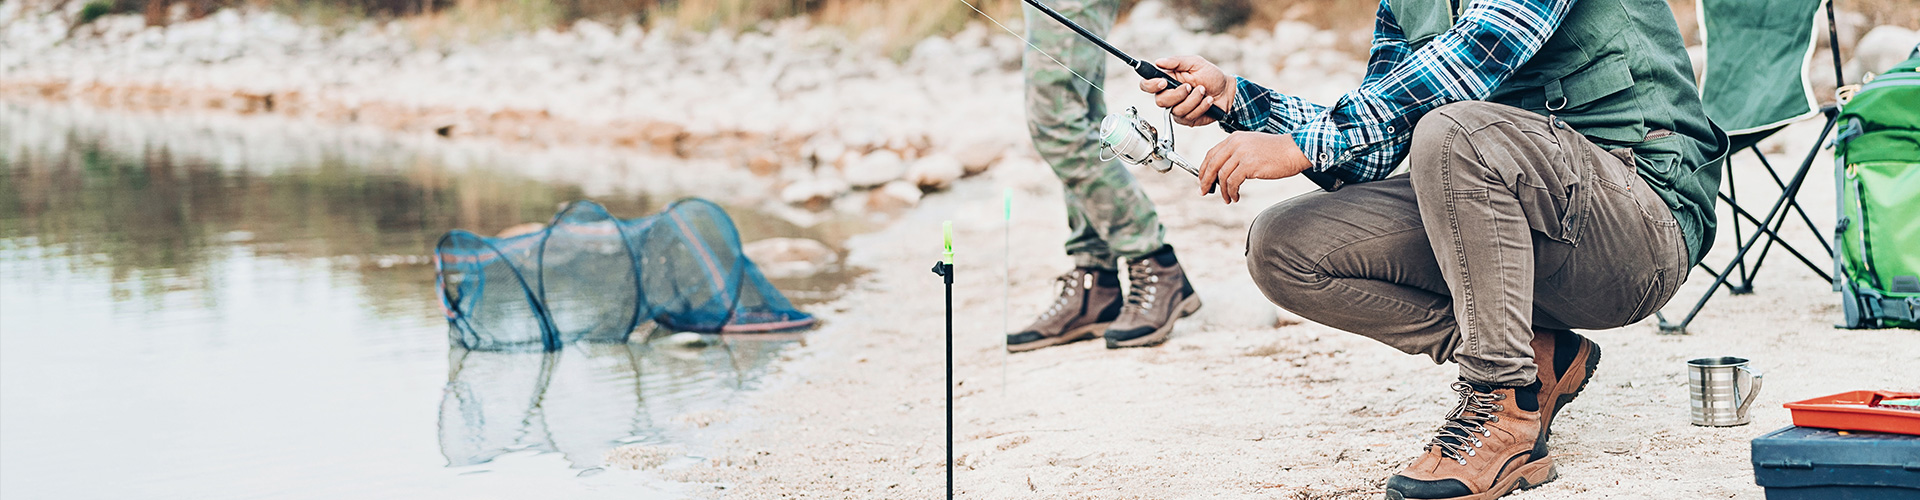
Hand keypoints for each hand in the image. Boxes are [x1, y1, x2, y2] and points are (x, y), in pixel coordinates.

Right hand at [1137, 56, 1233, 126]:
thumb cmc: (1211, 76)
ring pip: (1176, 110)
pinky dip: (1201, 107)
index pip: (1147, 85)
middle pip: (1160, 101)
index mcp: (1167, 80)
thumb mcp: (1195, 63)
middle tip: (1190, 86)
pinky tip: (1208, 101)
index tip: (1163, 82)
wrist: (1227, 91)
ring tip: (1204, 91)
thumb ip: (1176, 61)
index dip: (1151, 85)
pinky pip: (1189, 116)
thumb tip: (1159, 61)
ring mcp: (1177, 108)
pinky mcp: (1187, 119)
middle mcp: (1170, 95)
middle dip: (1177, 94)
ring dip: (1193, 99)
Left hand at [1198, 132, 1313, 202]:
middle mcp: (1235, 144)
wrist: (1295, 150)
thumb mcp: (1252, 146)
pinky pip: (1233, 182)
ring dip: (1222, 191)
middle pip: (1212, 165)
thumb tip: (1222, 173)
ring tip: (1227, 198)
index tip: (1201, 180)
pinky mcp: (1249, 165)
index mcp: (1234, 138)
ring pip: (1222, 176)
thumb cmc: (1276, 151)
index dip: (1203, 169)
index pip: (1211, 154)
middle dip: (1205, 181)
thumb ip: (1236, 154)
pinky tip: (1236, 197)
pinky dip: (1232, 192)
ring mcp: (1242, 154)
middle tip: (1204, 192)